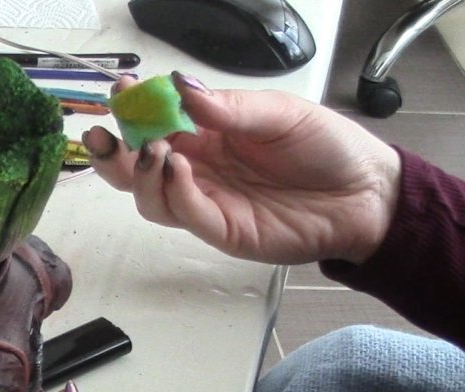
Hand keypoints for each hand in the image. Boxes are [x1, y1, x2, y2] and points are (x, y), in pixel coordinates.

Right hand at [83, 72, 401, 264]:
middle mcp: (196, 170)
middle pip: (134, 169)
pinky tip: (177, 167)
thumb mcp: (277, 112)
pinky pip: (184, 214)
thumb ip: (226, 107)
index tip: (119, 90)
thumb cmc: (325, 147)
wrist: (366, 194)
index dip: (130, 110)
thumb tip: (177, 85)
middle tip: (100, 135)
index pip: (153, 124)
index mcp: (205, 136)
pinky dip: (173, 191)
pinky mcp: (222, 230)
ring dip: (139, 173)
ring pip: (148, 197)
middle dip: (109, 153)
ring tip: (153, 149)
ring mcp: (206, 202)